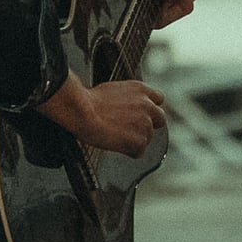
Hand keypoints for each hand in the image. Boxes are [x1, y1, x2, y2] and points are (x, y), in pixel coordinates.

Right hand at [40, 70, 165, 158]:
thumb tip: (127, 106)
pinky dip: (128, 151)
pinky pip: (138, 151)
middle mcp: (148, 105)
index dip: (149, 109)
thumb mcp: (113, 89)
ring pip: (147, 137)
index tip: (141, 114)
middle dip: (148, 125)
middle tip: (130, 129)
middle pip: (159, 119)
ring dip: (134, 139)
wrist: (82, 111)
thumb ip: (129, 97)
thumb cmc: (89, 101)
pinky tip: (114, 144)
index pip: (158, 99)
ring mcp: (145, 124)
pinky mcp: (139, 141)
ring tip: (114, 136)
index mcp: (141, 89)